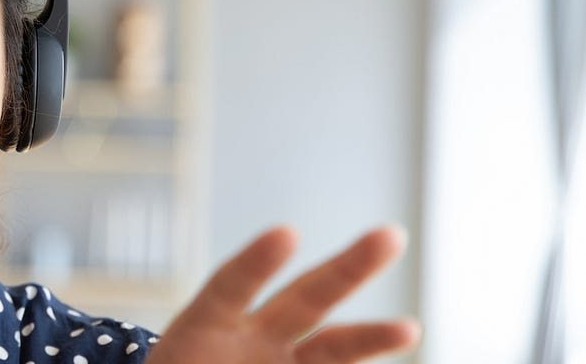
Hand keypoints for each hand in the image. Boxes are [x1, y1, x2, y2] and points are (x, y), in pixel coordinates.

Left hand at [148, 226, 418, 362]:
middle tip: (391, 236)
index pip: (229, 287)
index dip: (255, 263)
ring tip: (409, 329)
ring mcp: (277, 360)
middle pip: (302, 298)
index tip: (287, 234)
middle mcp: (248, 337)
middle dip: (347, 268)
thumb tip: (247, 301)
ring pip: (331, 344)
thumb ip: (198, 351)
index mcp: (202, 328)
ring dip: (370, 336)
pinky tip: (395, 342)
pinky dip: (362, 363)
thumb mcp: (175, 360)